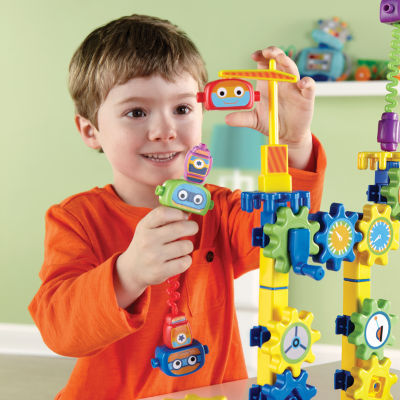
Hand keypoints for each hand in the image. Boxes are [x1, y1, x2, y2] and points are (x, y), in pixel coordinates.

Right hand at [114, 206, 198, 307]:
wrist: (132, 269)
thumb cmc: (146, 244)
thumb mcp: (148, 227)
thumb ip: (164, 217)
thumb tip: (187, 212)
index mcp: (144, 226)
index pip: (163, 213)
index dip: (178, 212)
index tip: (184, 216)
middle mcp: (147, 241)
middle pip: (180, 228)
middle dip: (192, 227)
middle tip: (192, 228)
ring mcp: (153, 257)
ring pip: (186, 246)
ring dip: (188, 246)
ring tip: (181, 246)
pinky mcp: (160, 271)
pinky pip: (185, 262)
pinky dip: (186, 259)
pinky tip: (180, 258)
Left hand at [225, 46, 314, 169]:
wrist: (287, 136)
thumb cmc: (271, 123)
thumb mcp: (254, 120)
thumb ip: (242, 118)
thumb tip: (227, 119)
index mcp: (267, 83)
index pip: (264, 63)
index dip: (260, 56)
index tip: (254, 55)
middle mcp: (281, 82)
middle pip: (278, 61)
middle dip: (273, 53)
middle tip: (268, 52)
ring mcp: (294, 88)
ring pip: (292, 69)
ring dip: (286, 62)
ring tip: (280, 58)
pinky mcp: (306, 97)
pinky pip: (309, 86)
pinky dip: (307, 83)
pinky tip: (301, 84)